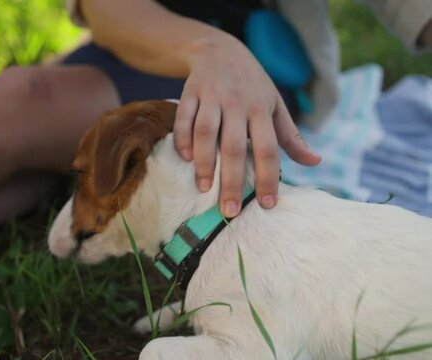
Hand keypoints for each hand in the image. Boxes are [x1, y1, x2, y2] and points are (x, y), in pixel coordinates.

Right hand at [173, 33, 320, 216]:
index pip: (268, 149)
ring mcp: (212, 98)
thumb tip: (315, 163)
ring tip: (204, 188)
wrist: (219, 50)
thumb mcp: (275, 105)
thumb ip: (291, 137)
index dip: (269, 177)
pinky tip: (185, 159)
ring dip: (204, 162)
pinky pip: (184, 119)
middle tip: (230, 211)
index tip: (267, 205)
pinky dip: (182, 139)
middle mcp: (237, 103)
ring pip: (206, 132)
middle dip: (232, 180)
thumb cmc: (252, 85)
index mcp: (262, 109)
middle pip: (234, 146)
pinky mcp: (190, 94)